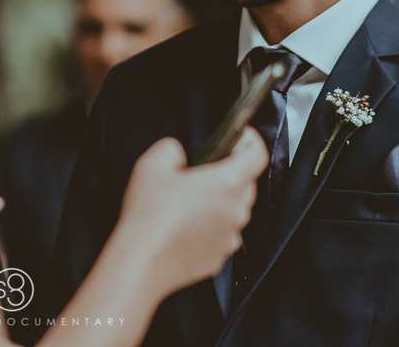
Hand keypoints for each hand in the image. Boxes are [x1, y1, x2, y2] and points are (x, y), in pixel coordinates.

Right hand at [118, 129, 266, 294]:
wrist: (142, 261)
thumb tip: (177, 153)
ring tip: (188, 202)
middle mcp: (235, 210)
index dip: (251, 141)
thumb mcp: (152, 165)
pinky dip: (212, 226)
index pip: (257, 155)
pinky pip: (224, 233)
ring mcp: (230, 236)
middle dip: (231, 172)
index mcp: (226, 183)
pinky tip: (186, 225)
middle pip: (247, 183)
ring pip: (235, 210)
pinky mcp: (221, 256)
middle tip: (203, 171)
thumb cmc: (149, 217)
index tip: (241, 137)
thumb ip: (171, 148)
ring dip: (220, 201)